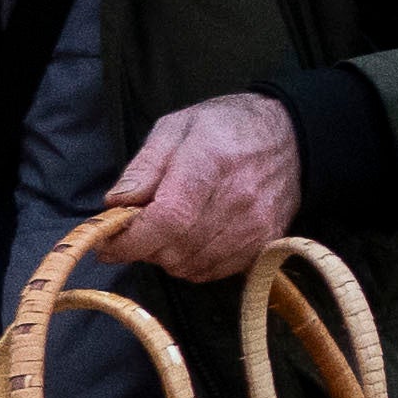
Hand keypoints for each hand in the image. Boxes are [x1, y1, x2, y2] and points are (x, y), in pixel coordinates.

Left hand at [88, 89, 303, 280]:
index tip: (106, 244)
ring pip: (191, 265)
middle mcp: (238, 199)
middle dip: (144, 246)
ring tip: (166, 229)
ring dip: (167, 256)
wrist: (290, 135)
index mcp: (210, 163)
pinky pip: (214, 271)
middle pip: (175, 248)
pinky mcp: (266, 242)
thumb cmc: (224, 127)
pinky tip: (190, 239)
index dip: (131, 240)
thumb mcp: (175, 128)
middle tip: (137, 228)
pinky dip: (192, 262)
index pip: (167, 219)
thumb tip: (116, 204)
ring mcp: (256, 224)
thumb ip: (143, 167)